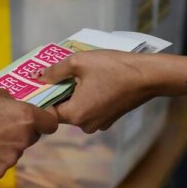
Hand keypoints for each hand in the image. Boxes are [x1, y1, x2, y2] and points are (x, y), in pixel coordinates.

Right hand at [0, 88, 58, 178]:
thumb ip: (12, 101)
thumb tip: (17, 106)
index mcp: (26, 118)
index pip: (51, 123)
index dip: (45, 120)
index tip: (37, 117)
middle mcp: (24, 140)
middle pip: (32, 136)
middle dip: (23, 131)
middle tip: (2, 125)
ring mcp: (13, 158)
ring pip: (17, 150)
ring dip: (8, 144)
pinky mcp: (0, 171)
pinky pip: (2, 162)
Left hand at [37, 50, 154, 132]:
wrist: (148, 76)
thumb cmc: (113, 68)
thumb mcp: (79, 62)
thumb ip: (55, 71)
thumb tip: (38, 76)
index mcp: (75, 115)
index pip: (48, 111)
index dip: (43, 95)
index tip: (41, 82)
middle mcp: (85, 125)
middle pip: (62, 111)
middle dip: (59, 92)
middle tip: (58, 73)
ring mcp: (99, 124)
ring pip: (77, 110)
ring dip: (74, 94)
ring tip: (77, 74)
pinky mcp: (109, 119)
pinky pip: (90, 109)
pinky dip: (87, 97)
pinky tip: (93, 81)